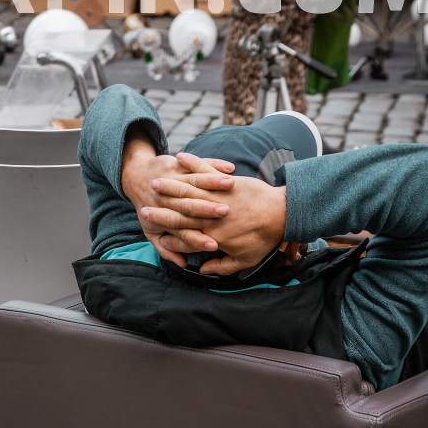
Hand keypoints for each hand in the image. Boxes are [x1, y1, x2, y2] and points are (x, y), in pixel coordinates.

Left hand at [121, 135, 234, 264]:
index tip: (213, 245)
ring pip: (197, 182)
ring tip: (230, 183)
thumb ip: (167, 250)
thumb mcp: (151, 232)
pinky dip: (214, 164)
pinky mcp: (182, 167)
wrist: (135, 180)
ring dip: (213, 182)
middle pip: (194, 207)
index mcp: (171, 220)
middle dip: (209, 209)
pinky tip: (230, 168)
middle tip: (225, 212)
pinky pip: (200, 165)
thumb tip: (181, 264)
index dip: (198, 239)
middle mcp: (176, 200)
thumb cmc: (147, 210)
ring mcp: (179, 181)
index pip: (186, 233)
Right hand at [144, 153, 287, 275]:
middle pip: (177, 212)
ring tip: (155, 182)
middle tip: (144, 207)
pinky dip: (192, 162)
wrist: (283, 213)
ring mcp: (216, 198)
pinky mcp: (225, 183)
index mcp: (212, 237)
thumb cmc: (265, 236)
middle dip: (159, 211)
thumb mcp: (246, 259)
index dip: (165, 235)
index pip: (181, 237)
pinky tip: (179, 157)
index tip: (153, 231)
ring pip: (187, 190)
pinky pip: (204, 170)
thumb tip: (203, 270)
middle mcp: (209, 217)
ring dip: (169, 185)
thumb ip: (223, 266)